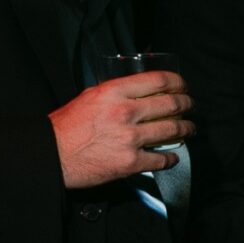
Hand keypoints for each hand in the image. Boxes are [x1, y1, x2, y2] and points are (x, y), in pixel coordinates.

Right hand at [50, 70, 192, 188]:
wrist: (53, 154)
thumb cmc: (67, 126)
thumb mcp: (90, 96)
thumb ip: (115, 92)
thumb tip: (136, 92)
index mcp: (114, 92)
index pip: (158, 80)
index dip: (177, 82)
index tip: (183, 86)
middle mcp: (125, 112)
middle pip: (170, 104)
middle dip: (186, 105)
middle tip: (190, 106)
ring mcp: (130, 138)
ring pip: (171, 130)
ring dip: (185, 129)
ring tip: (189, 129)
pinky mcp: (131, 162)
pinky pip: (161, 159)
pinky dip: (171, 158)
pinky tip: (173, 156)